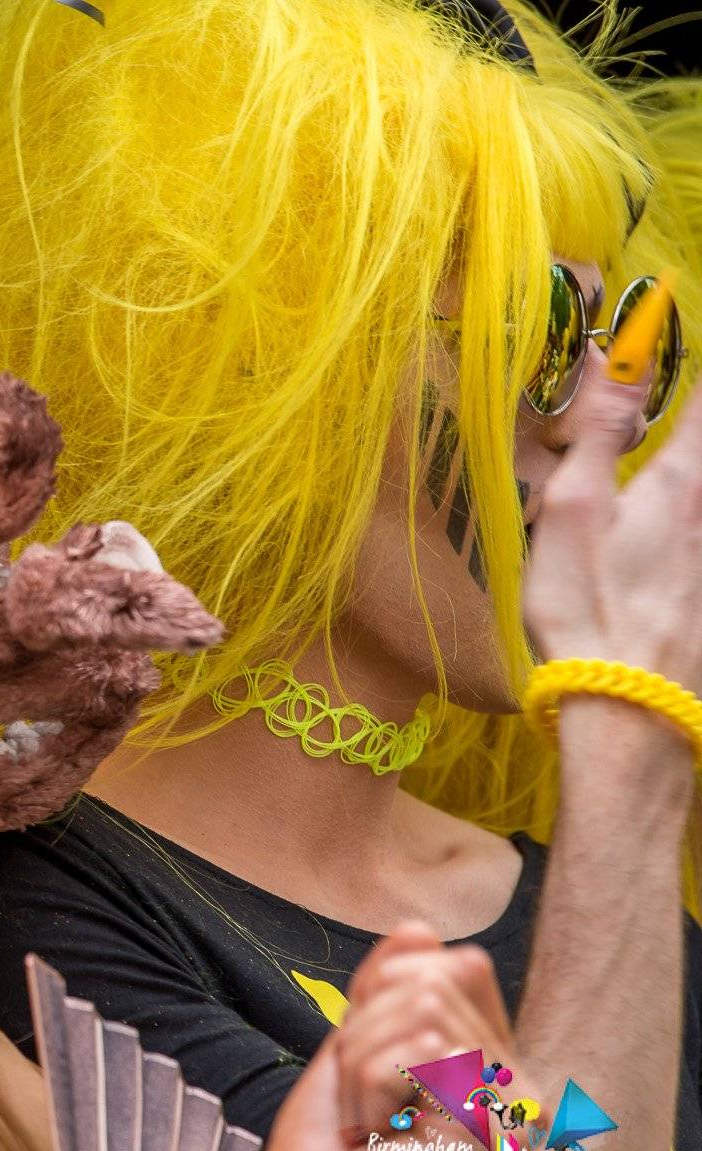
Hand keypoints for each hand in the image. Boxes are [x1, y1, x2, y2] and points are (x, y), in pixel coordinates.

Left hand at [200, 927, 514, 1150]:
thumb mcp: (352, 1046)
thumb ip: (385, 988)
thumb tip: (420, 928)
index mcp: (492, 1067)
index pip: (452, 963)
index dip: (380, 997)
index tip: (365, 1068)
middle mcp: (519, 1093)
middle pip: (434, 979)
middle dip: (365, 1033)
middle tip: (362, 1106)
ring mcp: (513, 1118)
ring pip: (426, 1011)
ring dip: (363, 1065)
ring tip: (369, 1125)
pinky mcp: (493, 1135)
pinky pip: (422, 1050)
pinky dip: (371, 1086)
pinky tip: (378, 1140)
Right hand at [525, 331, 701, 694]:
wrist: (631, 707)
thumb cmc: (587, 607)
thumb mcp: (573, 511)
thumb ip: (597, 432)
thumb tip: (612, 355)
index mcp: (681, 480)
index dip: (691, 363)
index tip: (672, 330)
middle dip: (689, 425)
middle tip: (680, 403)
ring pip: (698, 495)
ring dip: (681, 476)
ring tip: (661, 480)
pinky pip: (696, 537)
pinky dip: (683, 520)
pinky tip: (661, 545)